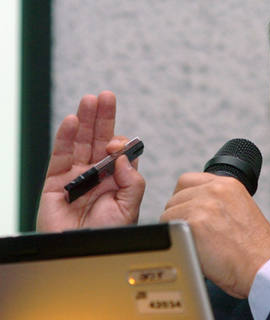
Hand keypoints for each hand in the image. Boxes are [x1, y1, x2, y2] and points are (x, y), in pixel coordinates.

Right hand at [36, 91, 145, 231]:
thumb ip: (133, 182)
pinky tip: (73, 121)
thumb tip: (123, 157)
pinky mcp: (56, 181)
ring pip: (81, 141)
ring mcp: (76, 175)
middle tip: (107, 96)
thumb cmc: (107, 235)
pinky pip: (61, 155)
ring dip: (85, 119)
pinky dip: (66, 137)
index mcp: (117, 178)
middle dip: (103, 117)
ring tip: (90, 100)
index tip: (119, 145)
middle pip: (100, 139)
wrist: (82, 254)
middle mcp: (97, 173)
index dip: (121, 143)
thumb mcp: (130, 208)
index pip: (120, 151)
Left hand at [161, 173, 269, 298]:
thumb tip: (193, 210)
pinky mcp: (193, 224)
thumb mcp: (241, 211)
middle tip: (191, 235)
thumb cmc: (256, 249)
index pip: (188, 181)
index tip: (187, 212)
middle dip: (178, 216)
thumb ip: (218, 203)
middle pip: (175, 198)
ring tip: (196, 244)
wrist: (264, 266)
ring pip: (168, 214)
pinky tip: (193, 250)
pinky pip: (168, 230)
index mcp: (228, 184)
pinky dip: (176, 242)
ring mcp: (203, 205)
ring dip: (176, 231)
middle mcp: (215, 190)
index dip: (183, 198)